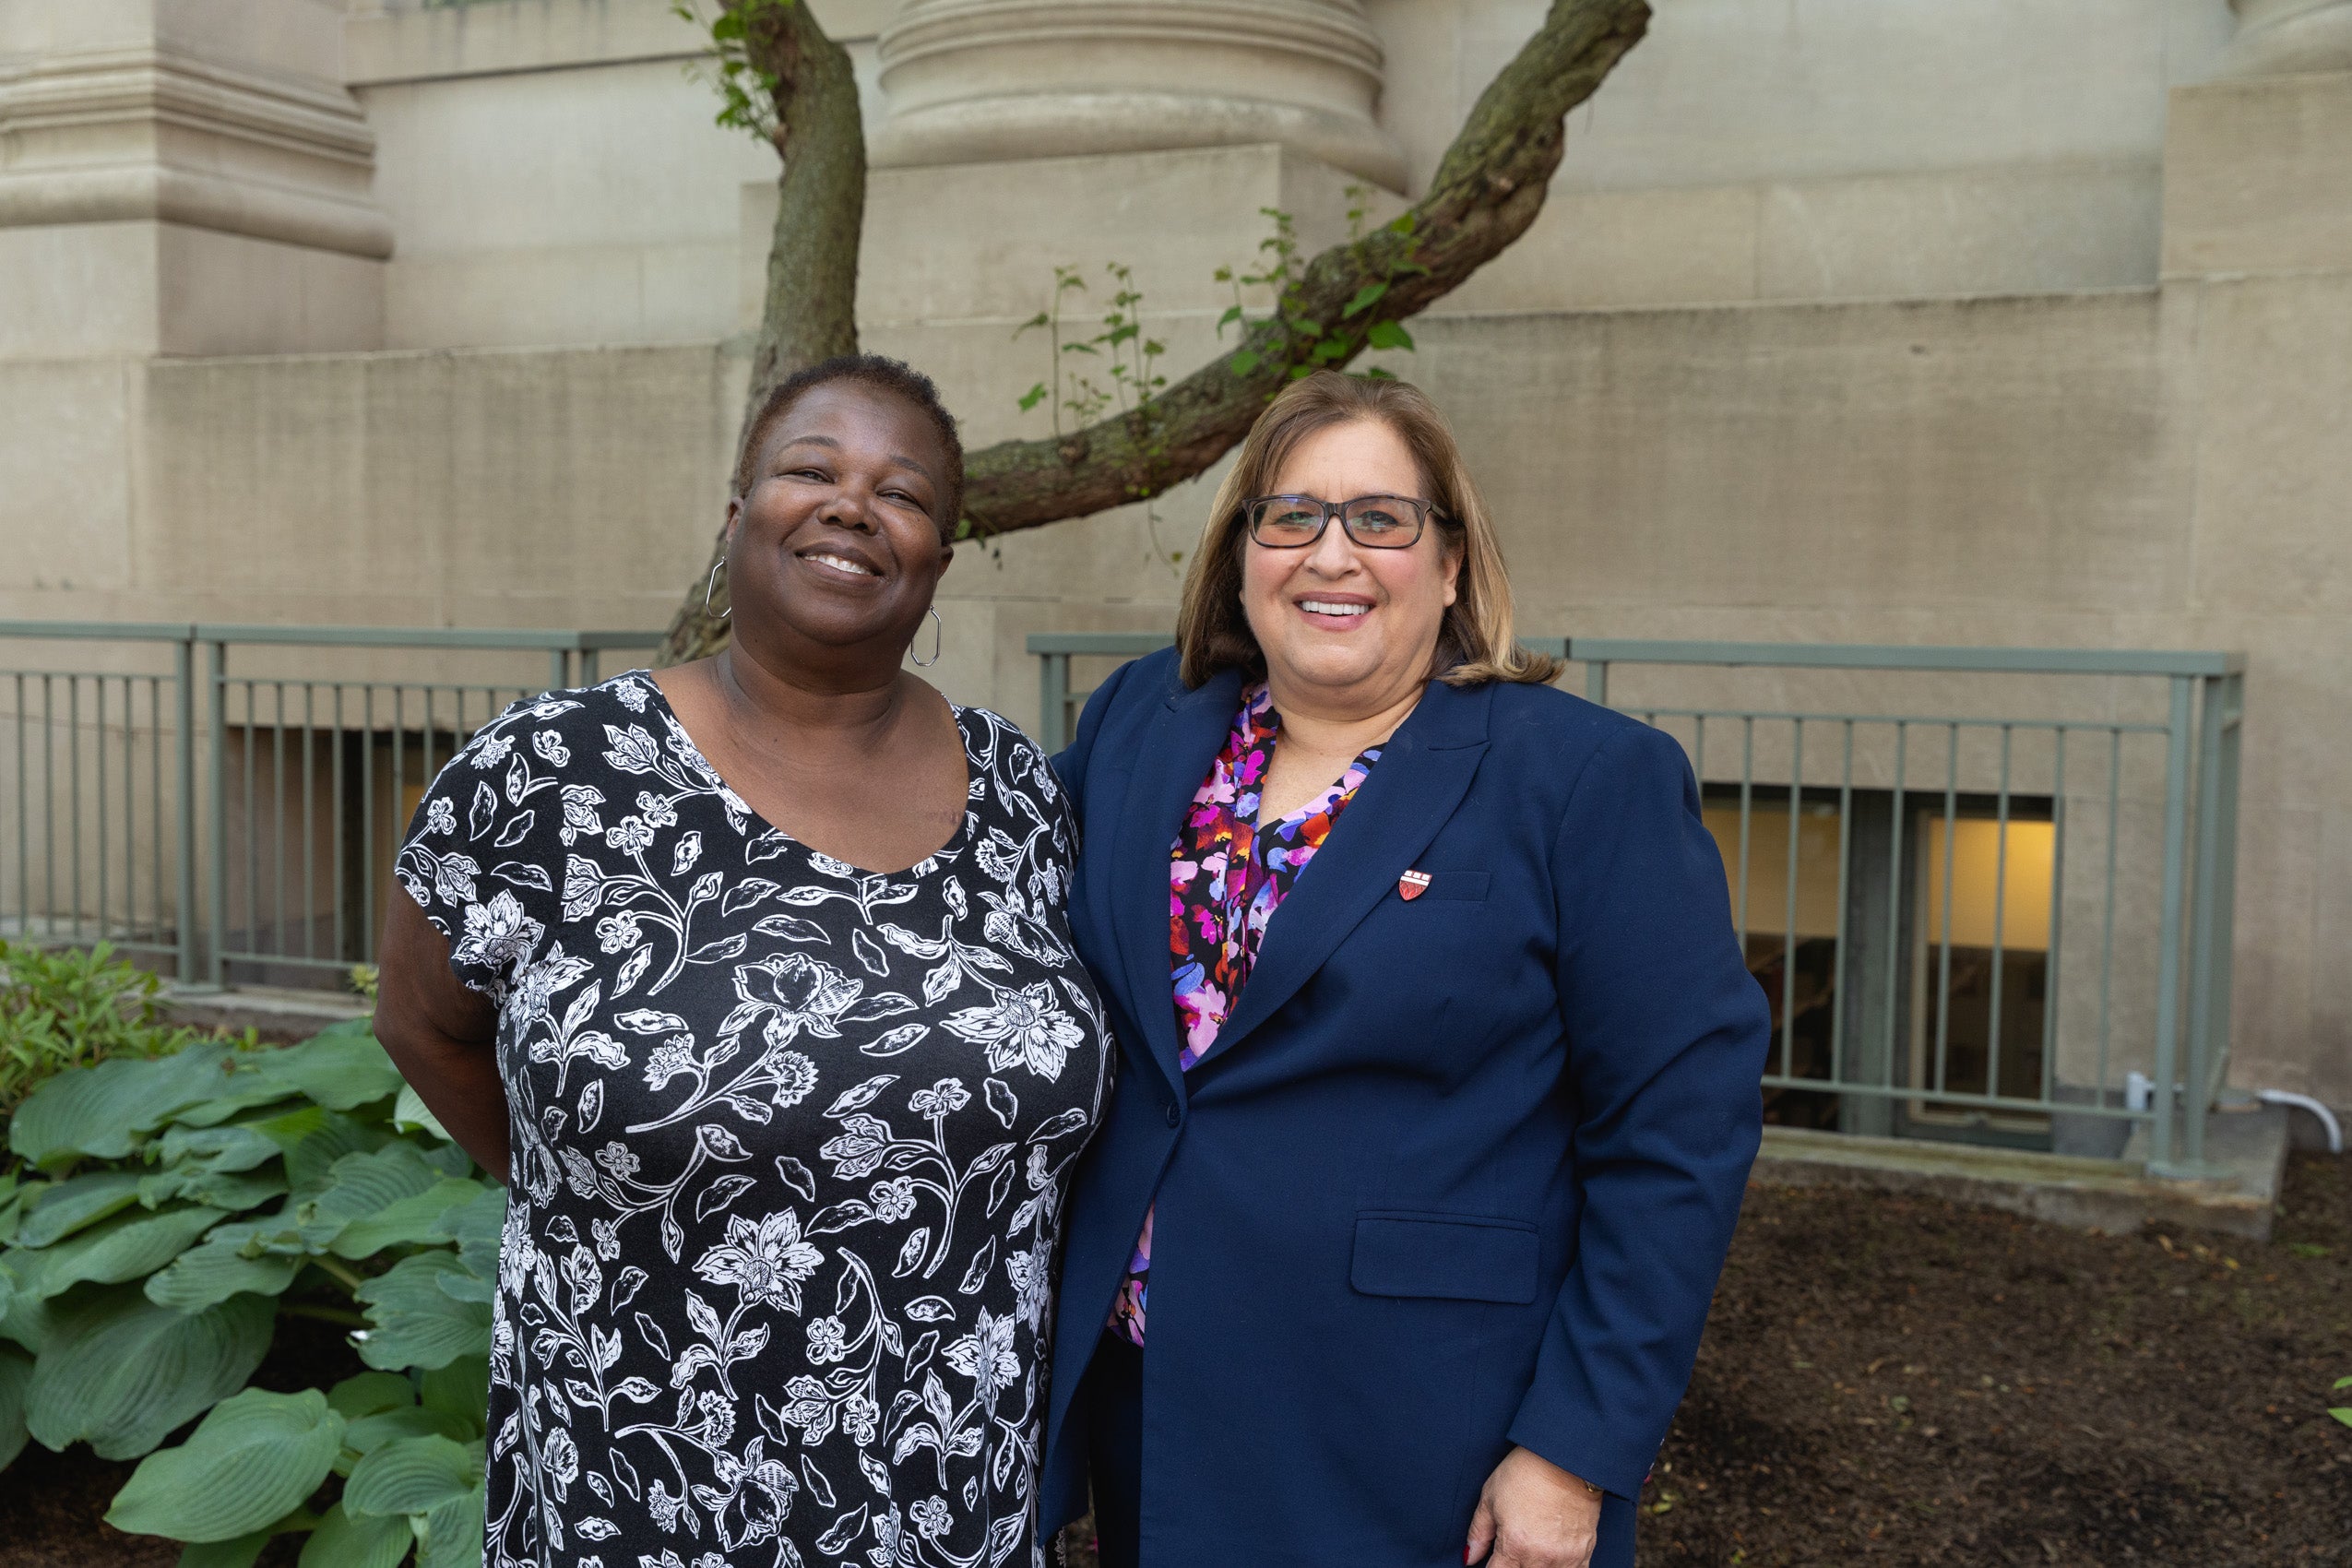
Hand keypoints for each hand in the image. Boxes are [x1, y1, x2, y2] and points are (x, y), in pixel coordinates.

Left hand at [1465, 1445, 1602, 1567]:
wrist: (1565, 1458)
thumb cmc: (1526, 1472)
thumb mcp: (1490, 1497)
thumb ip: (1478, 1533)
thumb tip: (1469, 1558)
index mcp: (1515, 1545)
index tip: (1494, 1560)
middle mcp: (1540, 1557)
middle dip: (1513, 1566)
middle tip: (1515, 1548)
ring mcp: (1565, 1558)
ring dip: (1535, 1567)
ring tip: (1532, 1549)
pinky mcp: (1583, 1553)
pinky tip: (1552, 1556)